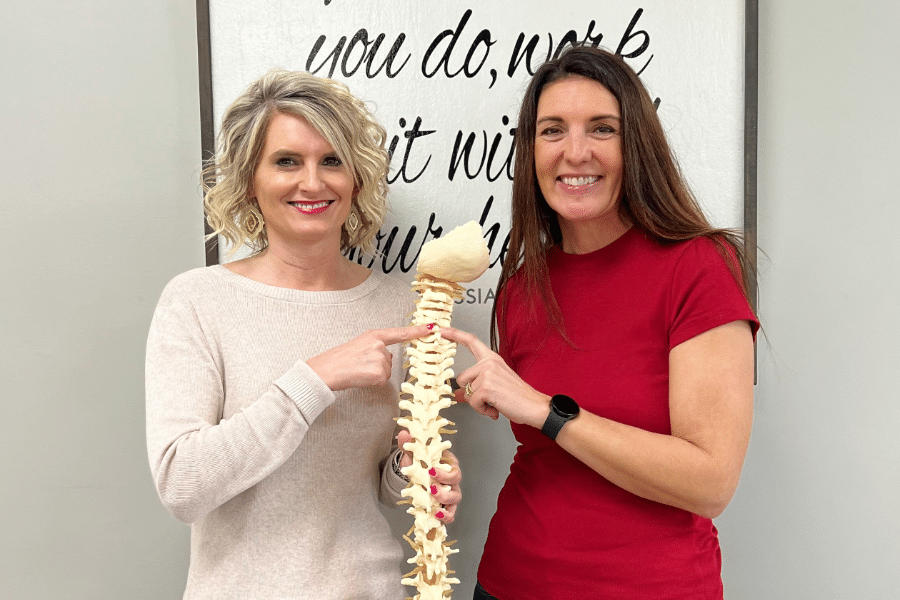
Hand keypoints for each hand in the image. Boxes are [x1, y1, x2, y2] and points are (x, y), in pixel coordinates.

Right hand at [308, 325, 432, 390]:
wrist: (325, 371)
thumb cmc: (338, 359)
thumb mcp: (358, 345)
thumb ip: (375, 347)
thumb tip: (386, 357)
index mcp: (374, 335)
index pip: (400, 333)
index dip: (418, 331)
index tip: (433, 328)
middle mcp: (379, 345)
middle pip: (389, 359)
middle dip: (377, 365)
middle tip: (359, 365)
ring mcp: (380, 359)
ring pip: (386, 371)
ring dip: (374, 374)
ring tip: (357, 371)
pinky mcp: (378, 374)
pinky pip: (382, 380)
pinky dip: (372, 382)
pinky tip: (360, 378)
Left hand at [397, 430, 462, 523]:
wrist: (416, 475)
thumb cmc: (421, 463)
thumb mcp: (414, 454)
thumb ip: (410, 445)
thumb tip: (404, 433)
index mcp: (448, 463)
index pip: (453, 467)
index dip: (444, 471)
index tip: (430, 471)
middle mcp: (452, 478)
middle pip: (457, 483)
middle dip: (445, 487)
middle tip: (431, 489)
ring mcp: (450, 492)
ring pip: (456, 498)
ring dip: (445, 502)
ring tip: (435, 508)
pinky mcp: (446, 505)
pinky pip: (451, 513)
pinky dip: (446, 517)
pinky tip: (436, 517)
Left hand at [438, 327, 550, 428]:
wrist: (534, 406)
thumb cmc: (518, 396)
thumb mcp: (494, 387)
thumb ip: (475, 386)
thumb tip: (457, 394)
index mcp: (492, 359)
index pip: (471, 341)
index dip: (455, 335)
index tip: (442, 330)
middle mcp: (489, 363)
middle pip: (461, 378)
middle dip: (470, 393)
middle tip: (488, 398)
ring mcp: (487, 373)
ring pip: (466, 392)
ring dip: (478, 403)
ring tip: (494, 403)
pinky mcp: (486, 387)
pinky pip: (473, 402)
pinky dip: (482, 410)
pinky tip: (494, 408)